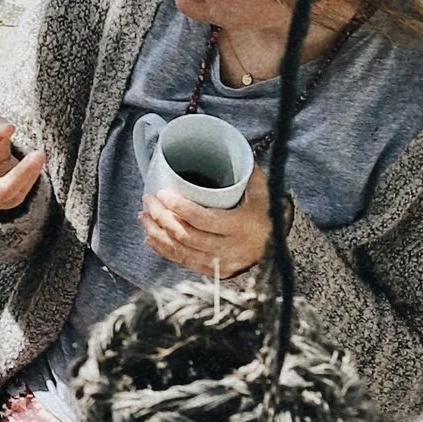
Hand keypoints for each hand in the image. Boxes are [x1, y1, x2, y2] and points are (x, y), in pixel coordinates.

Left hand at [141, 158, 271, 281]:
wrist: (278, 248)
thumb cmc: (267, 214)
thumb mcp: (263, 192)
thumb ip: (248, 172)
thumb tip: (236, 149)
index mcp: (241, 227)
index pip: (203, 219)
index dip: (179, 207)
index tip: (162, 193)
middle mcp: (231, 249)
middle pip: (187, 235)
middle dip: (162, 218)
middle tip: (148, 201)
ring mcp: (222, 264)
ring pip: (181, 251)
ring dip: (157, 233)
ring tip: (144, 216)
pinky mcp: (215, 272)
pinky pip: (184, 263)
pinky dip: (165, 250)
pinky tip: (151, 238)